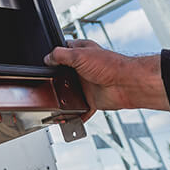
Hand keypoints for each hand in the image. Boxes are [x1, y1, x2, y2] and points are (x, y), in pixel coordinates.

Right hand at [45, 40, 169, 115]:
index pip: (62, 51)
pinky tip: (68, 117)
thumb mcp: (79, 54)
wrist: (126, 84)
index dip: (53, 56)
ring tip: (52, 101)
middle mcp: (84, 67)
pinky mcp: (92, 99)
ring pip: (70, 92)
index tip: (43, 62)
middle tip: (45, 83)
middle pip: (64, 73)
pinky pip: (81, 110)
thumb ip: (60, 55)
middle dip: (56, 79)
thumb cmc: (110, 65)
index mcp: (81, 52)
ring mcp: (87, 84)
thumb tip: (47, 58)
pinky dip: (75, 115)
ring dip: (63, 97)